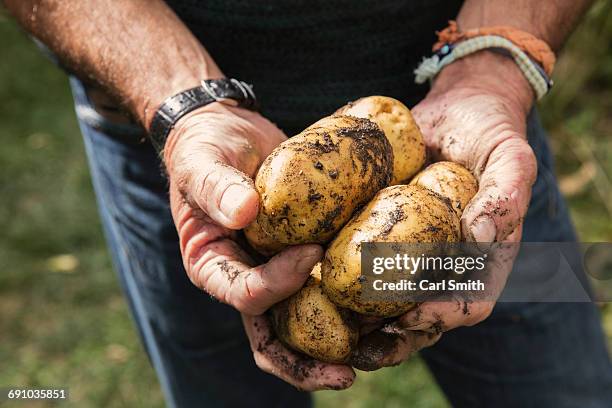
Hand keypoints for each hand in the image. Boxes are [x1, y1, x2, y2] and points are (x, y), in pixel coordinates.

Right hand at [163, 102, 354, 389]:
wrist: (230, 134)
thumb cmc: (206, 148)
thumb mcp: (201, 162)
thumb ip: (215, 186)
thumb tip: (244, 211)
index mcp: (213, 267)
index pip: (245, 295)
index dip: (278, 283)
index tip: (309, 251)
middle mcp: (246, 279)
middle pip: (274, 337)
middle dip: (307, 363)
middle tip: (346, 373)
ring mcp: (277, 272)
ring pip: (307, 323)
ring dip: (341, 340)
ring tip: (381, 344)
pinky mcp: (304, 255)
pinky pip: (328, 285)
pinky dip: (354, 298)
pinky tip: (386, 301)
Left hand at [353, 51, 537, 368]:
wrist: (456, 108)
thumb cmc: (490, 131)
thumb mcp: (511, 156)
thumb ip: (507, 194)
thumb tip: (479, 237)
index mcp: (483, 259)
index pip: (469, 304)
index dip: (443, 317)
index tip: (409, 315)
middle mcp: (446, 264)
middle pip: (423, 316)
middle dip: (394, 338)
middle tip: (360, 345)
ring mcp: (413, 252)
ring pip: (388, 300)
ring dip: (362, 320)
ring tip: (329, 326)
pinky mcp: (384, 234)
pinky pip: (364, 263)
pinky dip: (343, 279)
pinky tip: (312, 279)